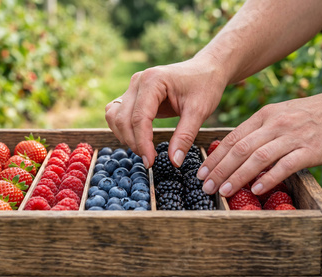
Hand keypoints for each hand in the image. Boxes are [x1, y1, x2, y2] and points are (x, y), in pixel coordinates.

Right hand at [105, 56, 227, 167]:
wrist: (206, 69)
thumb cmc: (205, 86)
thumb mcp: (199, 111)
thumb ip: (185, 136)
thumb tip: (174, 162)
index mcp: (153, 81)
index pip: (139, 118)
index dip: (142, 143)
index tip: (150, 162)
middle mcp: (138, 81)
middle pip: (123, 119)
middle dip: (133, 142)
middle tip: (149, 160)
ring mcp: (133, 86)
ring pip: (114, 116)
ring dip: (124, 136)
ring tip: (143, 149)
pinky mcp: (133, 93)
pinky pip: (116, 112)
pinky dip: (122, 128)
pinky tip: (137, 138)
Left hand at [197, 89, 321, 196]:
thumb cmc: (309, 115)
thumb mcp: (279, 115)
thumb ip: (258, 130)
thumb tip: (235, 150)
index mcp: (264, 116)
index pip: (232, 138)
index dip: (215, 156)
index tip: (201, 171)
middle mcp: (274, 125)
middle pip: (240, 149)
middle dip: (219, 169)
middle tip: (205, 186)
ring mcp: (291, 137)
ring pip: (258, 158)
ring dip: (238, 176)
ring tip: (223, 191)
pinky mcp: (309, 150)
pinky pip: (285, 165)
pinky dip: (269, 178)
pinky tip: (257, 189)